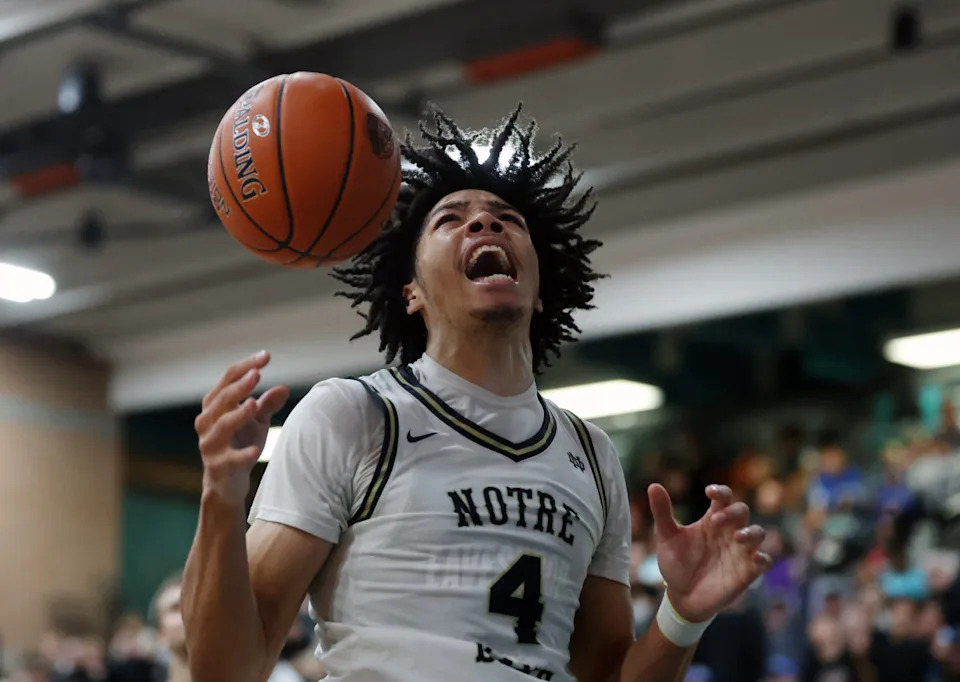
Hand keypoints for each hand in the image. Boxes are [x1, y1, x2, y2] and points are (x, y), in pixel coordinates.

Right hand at [195, 350, 289, 504]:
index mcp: (215, 406)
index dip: (245, 366)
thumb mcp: (256, 422)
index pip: (227, 379)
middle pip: (221, 399)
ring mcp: (210, 444)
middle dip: (240, 386)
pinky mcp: (217, 466)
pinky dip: (242, 455)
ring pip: (221, 426)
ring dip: (237, 414)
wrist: (226, 483)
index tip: (266, 356)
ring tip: (253, 404)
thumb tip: (284, 388)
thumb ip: (267, 405)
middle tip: (257, 374)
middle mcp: (207, 422)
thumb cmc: (240, 444)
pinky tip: (256, 450)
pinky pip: (229, 459)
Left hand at [649, 483, 770, 622]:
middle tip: (715, 520)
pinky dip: (763, 557)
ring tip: (737, 537)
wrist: (681, 597)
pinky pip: (764, 560)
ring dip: (751, 532)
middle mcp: (729, 532)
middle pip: (742, 511)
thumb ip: (662, 512)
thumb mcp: (666, 537)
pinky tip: (755, 557)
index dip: (721, 492)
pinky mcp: (747, 571)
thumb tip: (653, 485)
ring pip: (758, 532)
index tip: (709, 492)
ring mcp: (740, 551)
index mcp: (711, 520)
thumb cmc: (676, 563)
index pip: (724, 498)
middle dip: (732, 512)